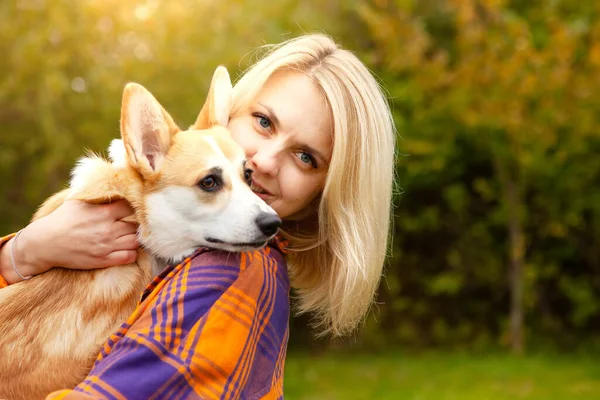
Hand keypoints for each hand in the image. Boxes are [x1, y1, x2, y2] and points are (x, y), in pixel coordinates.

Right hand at [16, 200, 138, 275]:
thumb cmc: (62, 219)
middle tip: (133, 223)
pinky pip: (129, 257)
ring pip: (135, 241)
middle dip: (136, 223)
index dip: (134, 206)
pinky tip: (126, 248)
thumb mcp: (77, 200)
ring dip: (135, 238)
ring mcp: (107, 246)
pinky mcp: (104, 260)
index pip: (131, 207)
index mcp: (104, 213)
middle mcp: (108, 229)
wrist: (46, 243)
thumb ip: (95, 193)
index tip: (132, 208)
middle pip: (136, 225)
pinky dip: (132, 252)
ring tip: (130, 235)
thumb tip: (107, 179)